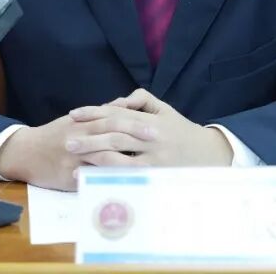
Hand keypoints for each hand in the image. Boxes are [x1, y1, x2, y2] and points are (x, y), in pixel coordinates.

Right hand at [0, 113, 157, 190]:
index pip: (113, 120)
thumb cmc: (53, 135)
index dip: (134, 123)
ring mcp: (74, 158)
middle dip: (135, 138)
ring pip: (103, 158)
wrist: (26, 151)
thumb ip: (97, 116)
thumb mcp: (74, 121)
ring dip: (127, 161)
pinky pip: (91, 179)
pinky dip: (108, 181)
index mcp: (83, 123)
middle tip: (157, 140)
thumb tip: (121, 108)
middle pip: (111, 136)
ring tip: (148, 164)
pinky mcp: (68, 176)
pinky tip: (124, 184)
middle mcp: (80, 138)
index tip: (155, 126)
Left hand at [69, 89, 232, 167]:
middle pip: (114, 134)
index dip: (93, 113)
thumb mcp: (164, 109)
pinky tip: (91, 175)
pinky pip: (127, 174)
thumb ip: (140, 101)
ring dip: (94, 155)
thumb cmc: (181, 131)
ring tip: (74, 156)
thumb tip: (114, 102)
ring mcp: (153, 158)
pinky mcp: (154, 175)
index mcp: (151, 119)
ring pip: (119, 155)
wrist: (208, 154)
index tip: (73, 115)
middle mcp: (151, 137)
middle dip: (88, 136)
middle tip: (67, 139)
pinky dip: (108, 174)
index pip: (116, 114)